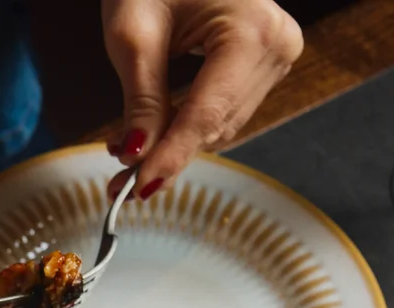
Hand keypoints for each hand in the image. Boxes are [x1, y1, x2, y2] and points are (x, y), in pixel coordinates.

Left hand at [102, 0, 301, 196]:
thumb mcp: (134, 35)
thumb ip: (140, 100)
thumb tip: (136, 156)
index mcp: (253, 30)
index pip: (207, 113)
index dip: (170, 156)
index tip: (137, 190)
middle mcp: (278, 44)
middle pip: (217, 125)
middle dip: (164, 153)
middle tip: (114, 179)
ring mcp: (279, 53)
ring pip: (221, 125)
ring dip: (172, 142)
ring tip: (122, 149)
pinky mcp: (268, 60)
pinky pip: (225, 109)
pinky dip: (187, 124)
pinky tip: (152, 130)